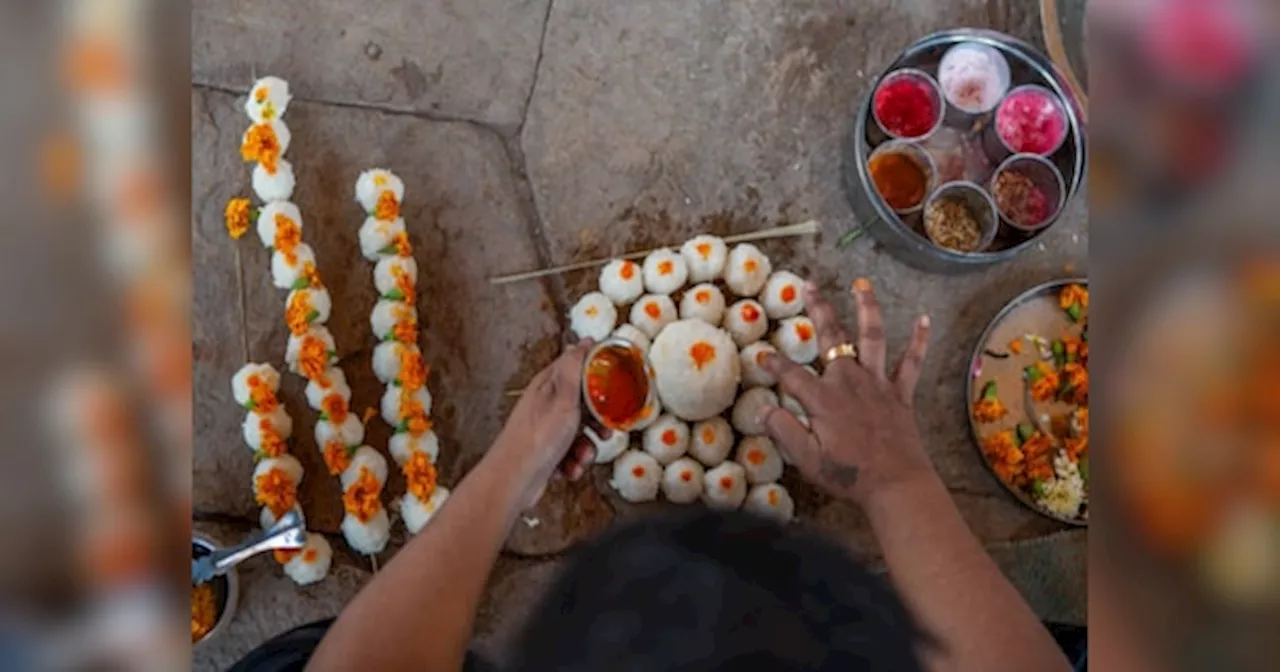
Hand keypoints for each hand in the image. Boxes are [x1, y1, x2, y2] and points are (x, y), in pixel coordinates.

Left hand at [496, 340, 596, 508]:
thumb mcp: (563, 397)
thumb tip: (585, 342)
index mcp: (549, 385)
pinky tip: (570, 469)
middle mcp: (547, 404)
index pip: (578, 366)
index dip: (599, 374)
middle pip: (585, 403)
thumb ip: (574, 368)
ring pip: (581, 432)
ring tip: (582, 456)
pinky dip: (575, 463)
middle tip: (603, 430)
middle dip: (599, 420)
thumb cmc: (536, 438)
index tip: (615, 384)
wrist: (514, 480)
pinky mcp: (548, 452)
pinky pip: (572, 453)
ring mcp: (547, 429)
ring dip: (587, 447)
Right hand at [758, 279, 934, 505]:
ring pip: (872, 337)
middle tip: (809, 285)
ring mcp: (877, 384)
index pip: (791, 375)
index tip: (761, 356)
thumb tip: (763, 408)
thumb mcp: (806, 459)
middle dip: (818, 309)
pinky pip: (911, 362)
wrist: (896, 485)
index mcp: (823, 399)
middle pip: (831, 338)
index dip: (774, 365)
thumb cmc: (849, 475)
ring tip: (862, 284)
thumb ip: (783, 430)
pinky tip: (924, 319)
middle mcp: (849, 382)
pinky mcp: (900, 394)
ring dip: (867, 308)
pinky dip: (919, 341)